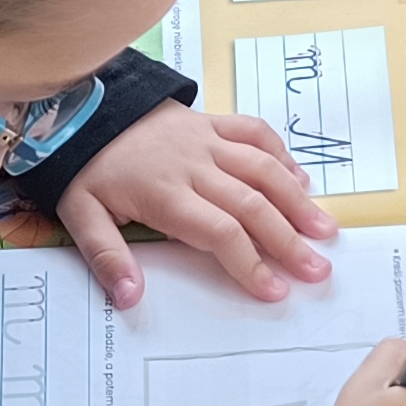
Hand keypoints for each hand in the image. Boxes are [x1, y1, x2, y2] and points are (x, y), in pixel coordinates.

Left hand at [51, 104, 337, 305]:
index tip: (275, 290)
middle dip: (289, 240)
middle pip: (252, 205)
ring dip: (297, 200)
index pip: (220, 233)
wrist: (81, 107)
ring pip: (263, 169)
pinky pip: (255, 132)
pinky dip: (282, 156)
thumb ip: (107, 257)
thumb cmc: (86, 168)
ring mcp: (207, 140)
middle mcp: (194, 165)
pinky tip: (300, 181)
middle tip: (317, 270)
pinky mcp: (211, 121)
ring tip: (325, 229)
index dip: (251, 263)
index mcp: (165, 193)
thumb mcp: (80, 215)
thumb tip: (129, 298)